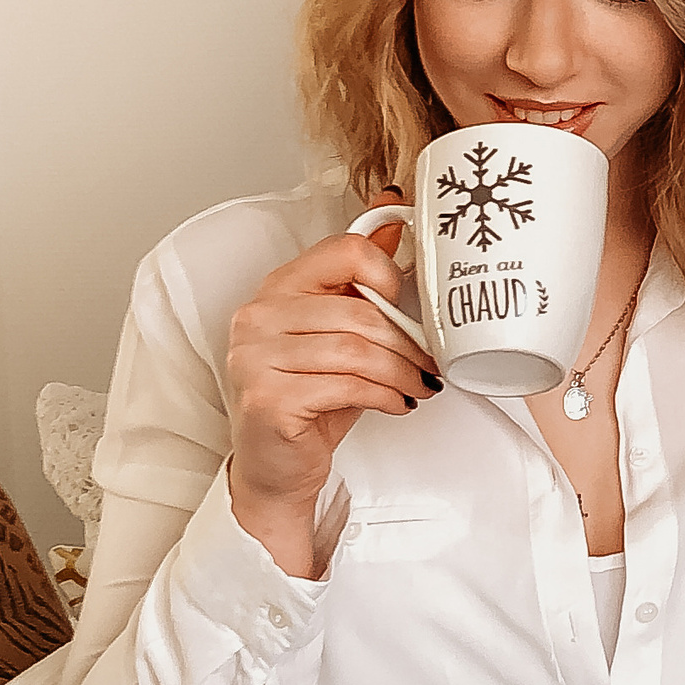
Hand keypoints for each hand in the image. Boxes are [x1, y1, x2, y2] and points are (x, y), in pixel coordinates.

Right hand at [225, 200, 435, 574]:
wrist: (275, 467)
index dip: (387, 274)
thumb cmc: (309, 397)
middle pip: (358, 311)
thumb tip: (394, 217)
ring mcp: (255, 357)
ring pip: (356, 350)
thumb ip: (360, 280)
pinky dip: (384, 395)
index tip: (406, 304)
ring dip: (401, 372)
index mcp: (278, 287)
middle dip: (407, 341)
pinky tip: (396, 403)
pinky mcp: (267, 399)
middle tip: (430, 362)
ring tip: (418, 385)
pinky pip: (346, 386)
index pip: (343, 250)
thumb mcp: (340, 334)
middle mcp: (258, 316)